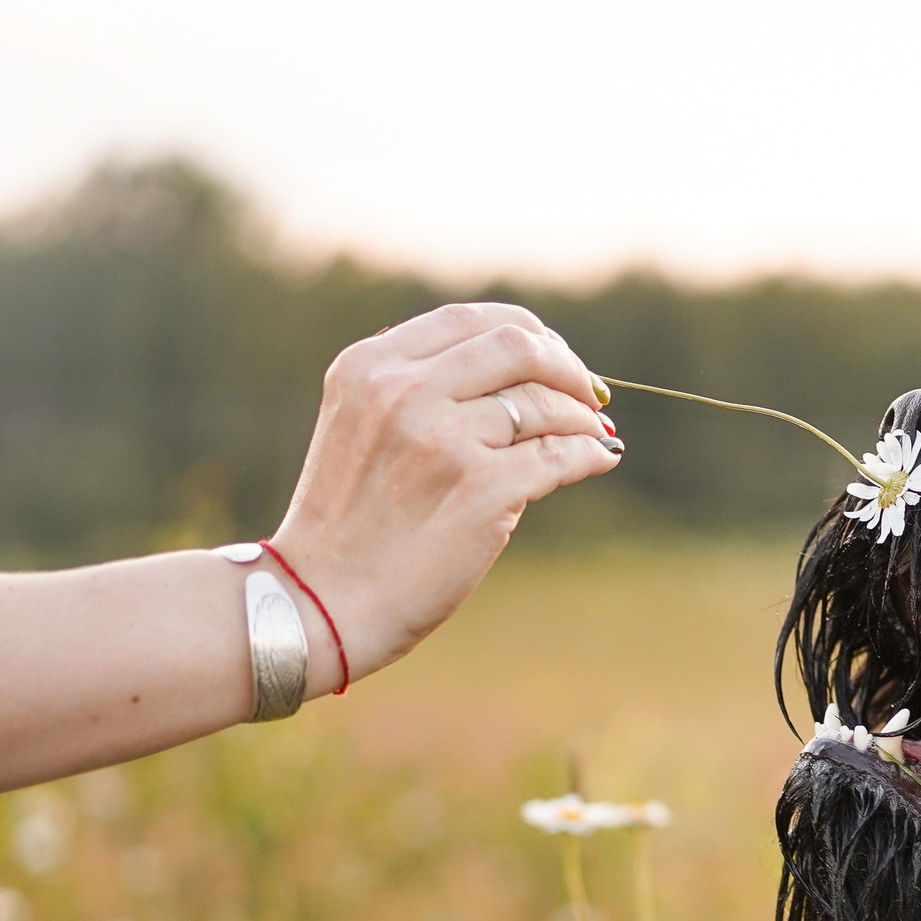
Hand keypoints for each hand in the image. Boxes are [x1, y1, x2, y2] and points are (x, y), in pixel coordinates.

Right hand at [266, 302, 620, 685]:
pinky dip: (590, 454)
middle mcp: (404, 391)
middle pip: (518, 347)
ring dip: (582, 418)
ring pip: (544, 404)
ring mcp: (444, 439)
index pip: (471, 320)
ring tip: (594, 431)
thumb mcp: (358, 425)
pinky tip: (600, 458)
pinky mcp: (483, 490)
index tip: (553, 355)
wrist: (321, 599)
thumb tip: (518, 373)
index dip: (527, 333)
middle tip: (589, 391)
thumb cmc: (346, 522)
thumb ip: (417, 386)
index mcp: (370, 366)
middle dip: (566, 365)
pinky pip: (560, 456)